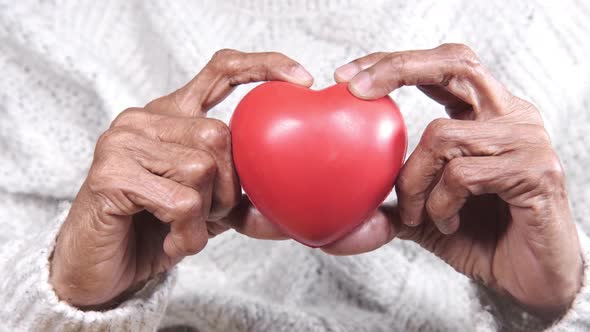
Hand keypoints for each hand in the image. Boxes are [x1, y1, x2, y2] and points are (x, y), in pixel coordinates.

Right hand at [50, 49, 311, 308]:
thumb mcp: (209, 202)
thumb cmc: (157, 229)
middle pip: (219, 135)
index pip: (220, 71)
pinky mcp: (110, 174)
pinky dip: (186, 234)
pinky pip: (181, 202)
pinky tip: (168, 240)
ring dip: (205, 215)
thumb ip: (240, 184)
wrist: (104, 270)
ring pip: (201, 168)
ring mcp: (122, 142)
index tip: (300, 79)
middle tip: (204, 215)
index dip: (262, 66)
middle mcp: (143, 119)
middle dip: (226, 188)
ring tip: (180, 228)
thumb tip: (292, 183)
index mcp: (171, 115)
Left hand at [326, 44, 581, 317]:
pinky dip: (439, 204)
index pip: (443, 65)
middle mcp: (511, 115)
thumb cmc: (482, 238)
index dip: (395, 61)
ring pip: (443, 135)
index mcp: (486, 113)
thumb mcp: (425, 211)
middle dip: (398, 68)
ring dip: (413, 182)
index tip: (345, 76)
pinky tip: (447, 223)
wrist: (531, 279)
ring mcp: (526, 140)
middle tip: (355, 90)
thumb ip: (395, 195)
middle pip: (455, 63)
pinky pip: (463, 174)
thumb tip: (347, 198)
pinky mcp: (536, 171)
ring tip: (415, 215)